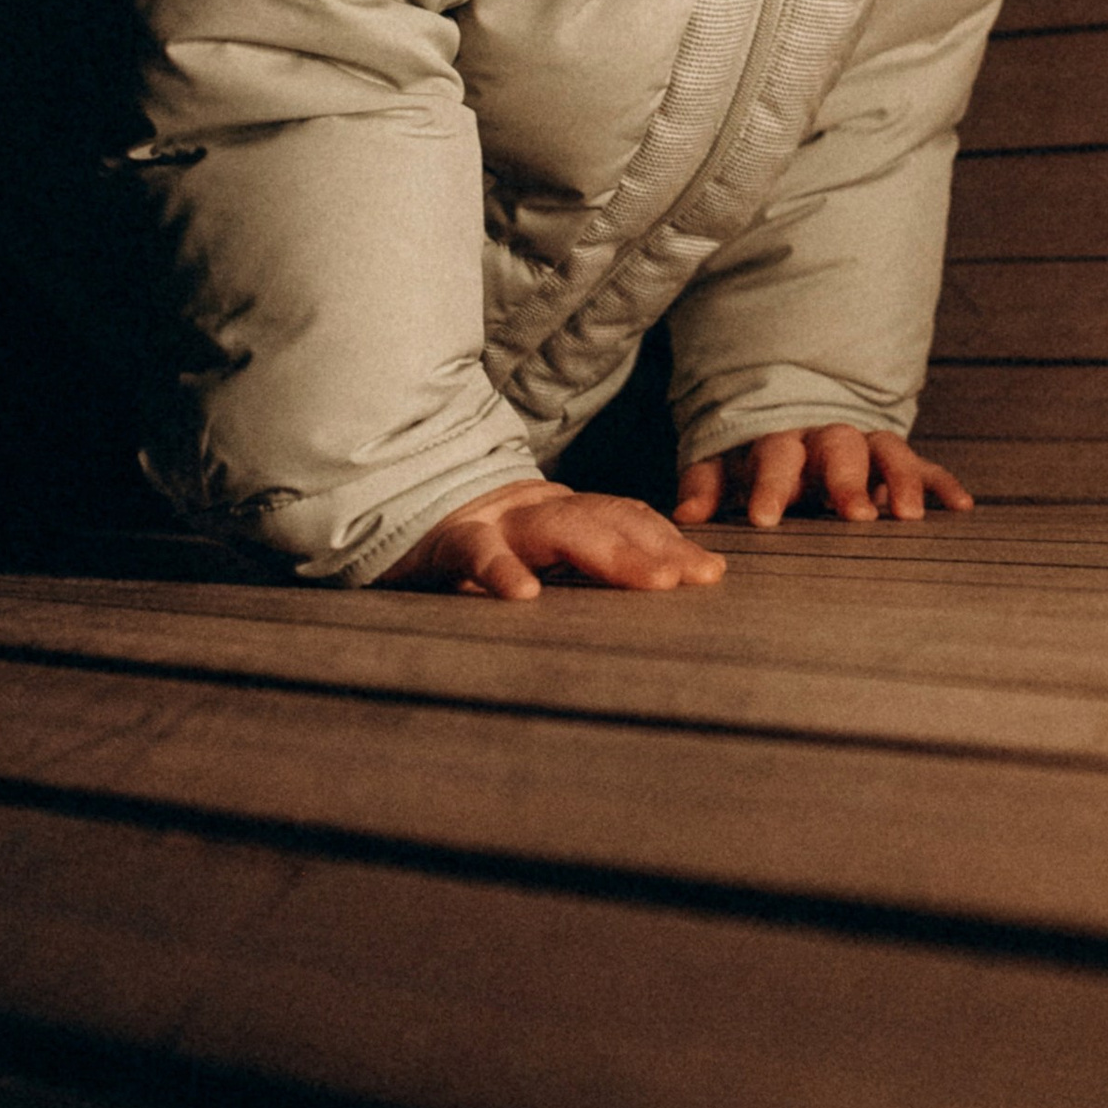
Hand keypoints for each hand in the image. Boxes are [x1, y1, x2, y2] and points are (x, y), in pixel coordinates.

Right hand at [380, 479, 726, 600]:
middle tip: (698, 578)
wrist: (395, 509)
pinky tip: (524, 597)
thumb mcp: (534, 553)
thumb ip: (579, 564)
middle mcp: (538, 510)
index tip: (712, 572)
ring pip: (560, 529)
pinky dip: (501, 571)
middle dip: (658, 548)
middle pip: (608, 520)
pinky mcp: (449, 541)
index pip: (627, 519)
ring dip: (610, 554)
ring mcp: (496, 520)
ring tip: (652, 583)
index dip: (670, 541)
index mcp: (564, 514)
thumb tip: (652, 594)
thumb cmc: (477, 545)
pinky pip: (478, 553)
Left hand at [674, 427, 975, 530]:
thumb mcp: (725, 462)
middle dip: (848, 481)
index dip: (770, 487)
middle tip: (855, 516)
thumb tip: (685, 518)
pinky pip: (923, 464)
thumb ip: (706, 485)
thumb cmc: (758, 453)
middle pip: (840, 449)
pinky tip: (961, 508)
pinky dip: (941, 483)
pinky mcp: (895, 458)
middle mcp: (827, 436)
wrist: (798, 409)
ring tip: (909, 516)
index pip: (776, 457)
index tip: (765, 519)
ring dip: (901, 480)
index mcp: (782, 439)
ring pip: (887, 451)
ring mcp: (866, 445)